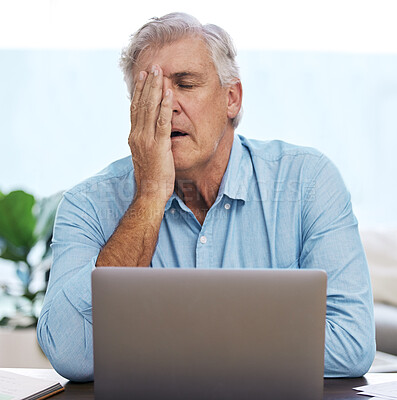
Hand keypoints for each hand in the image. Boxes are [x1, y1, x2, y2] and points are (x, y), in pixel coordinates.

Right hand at [128, 65, 174, 203]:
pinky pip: (162, 122)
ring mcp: (146, 140)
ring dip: (154, 89)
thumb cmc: (151, 177)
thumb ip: (146, 141)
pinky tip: (168, 93)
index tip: (142, 76)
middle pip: (140, 104)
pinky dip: (164, 106)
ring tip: (158, 72)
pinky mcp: (158, 146)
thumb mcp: (145, 155)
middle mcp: (137, 135)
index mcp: (134, 137)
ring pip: (149, 109)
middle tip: (151, 66)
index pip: (135, 109)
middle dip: (146, 84)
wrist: (150, 193)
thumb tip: (150, 132)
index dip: (138, 91)